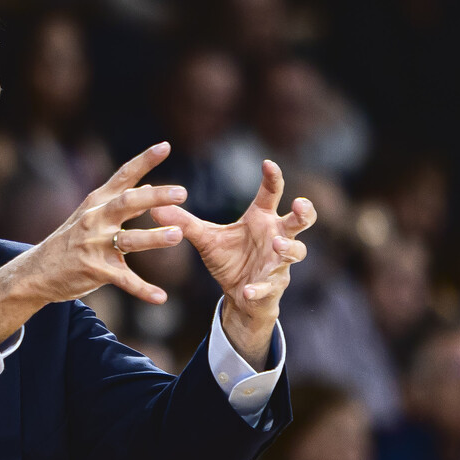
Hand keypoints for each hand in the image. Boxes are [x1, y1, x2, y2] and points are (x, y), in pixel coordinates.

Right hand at [0, 143, 186, 341]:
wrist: (37, 271)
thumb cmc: (70, 240)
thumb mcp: (90, 215)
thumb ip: (119, 200)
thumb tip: (148, 185)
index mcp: (97, 202)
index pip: (123, 176)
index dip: (144, 160)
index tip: (166, 146)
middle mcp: (95, 219)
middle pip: (127, 203)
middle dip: (155, 197)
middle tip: (182, 192)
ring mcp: (94, 245)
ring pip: (128, 240)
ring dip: (154, 238)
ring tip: (178, 235)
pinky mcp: (95, 270)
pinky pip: (124, 280)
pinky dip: (143, 290)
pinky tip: (161, 297)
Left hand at [152, 159, 314, 368]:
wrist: (239, 295)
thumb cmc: (230, 259)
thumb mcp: (205, 239)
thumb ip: (184, 223)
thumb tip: (154, 206)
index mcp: (261, 219)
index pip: (271, 194)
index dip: (273, 178)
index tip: (268, 164)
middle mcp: (276, 236)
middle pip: (301, 220)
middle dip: (305, 212)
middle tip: (299, 204)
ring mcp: (279, 262)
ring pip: (296, 251)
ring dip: (288, 247)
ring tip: (277, 244)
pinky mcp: (273, 285)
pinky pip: (270, 286)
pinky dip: (260, 288)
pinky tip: (248, 290)